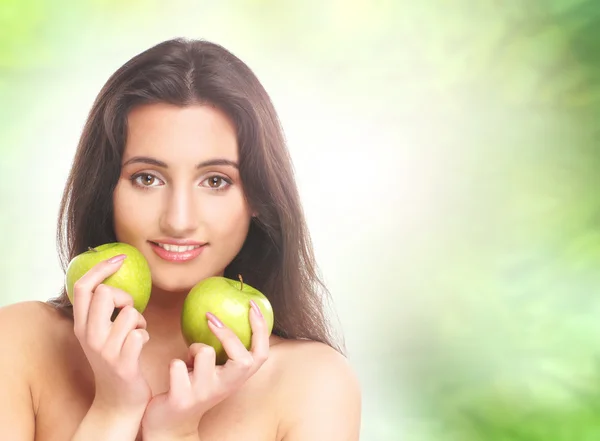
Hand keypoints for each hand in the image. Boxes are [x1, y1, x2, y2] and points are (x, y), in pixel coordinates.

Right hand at [72, 254, 151, 415]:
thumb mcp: (100, 333)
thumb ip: (102, 309)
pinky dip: (145, 336)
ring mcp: (104, 351)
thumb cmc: (115, 359)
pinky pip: (141, 333)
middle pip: (106, 293)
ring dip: (140, 320)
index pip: (81, 287)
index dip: (100, 267)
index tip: (120, 258)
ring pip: (130, 313)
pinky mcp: (122, 363)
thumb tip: (114, 275)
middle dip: (126, 298)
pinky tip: (141, 346)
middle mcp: (88, 336)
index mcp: (81, 325)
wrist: (118, 400)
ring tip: (136, 332)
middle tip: (129, 312)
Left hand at [140, 300, 269, 439]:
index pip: (261, 354)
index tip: (251, 305)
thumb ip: (224, 349)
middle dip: (228, 334)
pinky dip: (174, 363)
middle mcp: (225, 387)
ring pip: (205, 354)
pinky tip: (175, 373)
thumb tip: (226, 310)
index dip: (261, 329)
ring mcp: (204, 394)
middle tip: (210, 317)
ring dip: (193, 348)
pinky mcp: (182, 399)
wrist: (171, 424)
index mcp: (237, 378)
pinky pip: (178, 365)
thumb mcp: (215, 370)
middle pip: (243, 360)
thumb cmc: (195, 387)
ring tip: (188, 359)